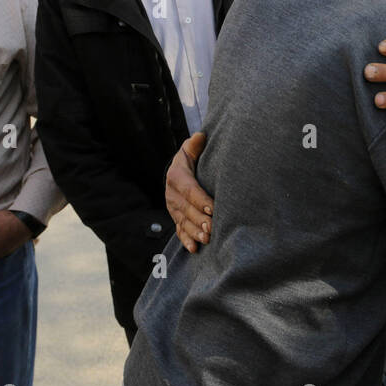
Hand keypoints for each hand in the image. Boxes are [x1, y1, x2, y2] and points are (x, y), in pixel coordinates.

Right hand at [166, 132, 214, 252]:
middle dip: (200, 220)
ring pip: (183, 222)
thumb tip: (201, 136)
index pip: (190, 190)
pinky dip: (186, 240)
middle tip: (213, 228)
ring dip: (195, 232)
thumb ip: (195, 145)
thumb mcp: (190, 150)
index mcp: (177, 177)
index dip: (200, 199)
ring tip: (207, 239)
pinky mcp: (176, 218)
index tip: (213, 207)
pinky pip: (179, 230)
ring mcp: (173, 208)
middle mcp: (172, 195)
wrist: (177, 172)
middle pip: (187, 209)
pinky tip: (194, 249)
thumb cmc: (190, 160)